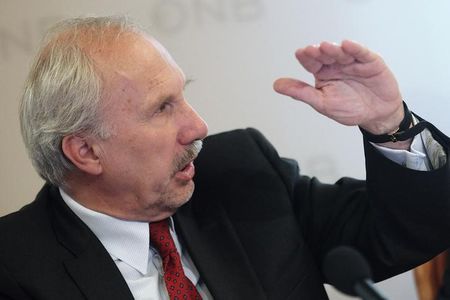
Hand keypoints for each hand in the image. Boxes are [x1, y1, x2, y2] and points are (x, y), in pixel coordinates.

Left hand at [273, 40, 403, 134]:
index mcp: (323, 73)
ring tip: (325, 47)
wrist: (375, 116)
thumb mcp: (322, 103)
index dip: (306, 57)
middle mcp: (336, 65)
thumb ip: (301, 93)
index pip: (312, 62)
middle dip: (318, 52)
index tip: (300, 53)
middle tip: (311, 50)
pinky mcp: (370, 62)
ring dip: (334, 49)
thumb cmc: (350, 109)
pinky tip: (347, 45)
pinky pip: (362, 54)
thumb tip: (277, 85)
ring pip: (342, 52)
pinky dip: (355, 49)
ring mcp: (353, 62)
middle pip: (326, 55)